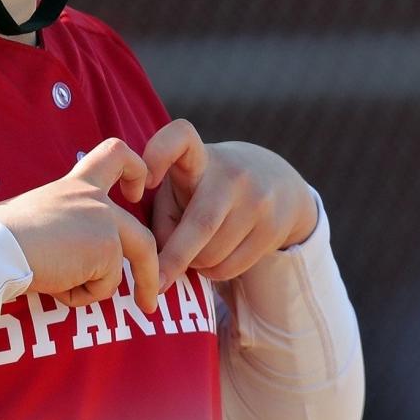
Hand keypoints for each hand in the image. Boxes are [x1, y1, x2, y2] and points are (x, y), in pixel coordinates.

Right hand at [0, 138, 158, 311]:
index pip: (115, 154)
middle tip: (147, 302)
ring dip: (96, 290)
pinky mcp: (108, 248)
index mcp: (75, 185)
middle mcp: (95, 199)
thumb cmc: (0, 237)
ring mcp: (105, 222)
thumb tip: (68, 263)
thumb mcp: (38, 220)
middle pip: (141, 235)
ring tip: (63, 291)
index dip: (136, 170)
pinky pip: (104, 287)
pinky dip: (80, 295)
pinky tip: (54, 283)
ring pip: (121, 270)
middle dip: (150, 273)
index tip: (137, 192)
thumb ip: (65, 229)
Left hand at [143, 120, 318, 292]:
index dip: (157, 155)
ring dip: (193, 265)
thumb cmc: (205, 186)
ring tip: (192, 252)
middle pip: (200, 223)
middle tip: (153, 283)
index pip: (180, 136)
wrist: (276, 182)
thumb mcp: (180, 186)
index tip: (143, 184)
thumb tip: (159, 260)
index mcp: (198, 156)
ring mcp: (258, 200)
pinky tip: (212, 257)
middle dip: (173, 259)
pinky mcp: (273, 228)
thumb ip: (163, 216)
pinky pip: (229, 268)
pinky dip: (211, 273)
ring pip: (212, 254)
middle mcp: (231, 174)